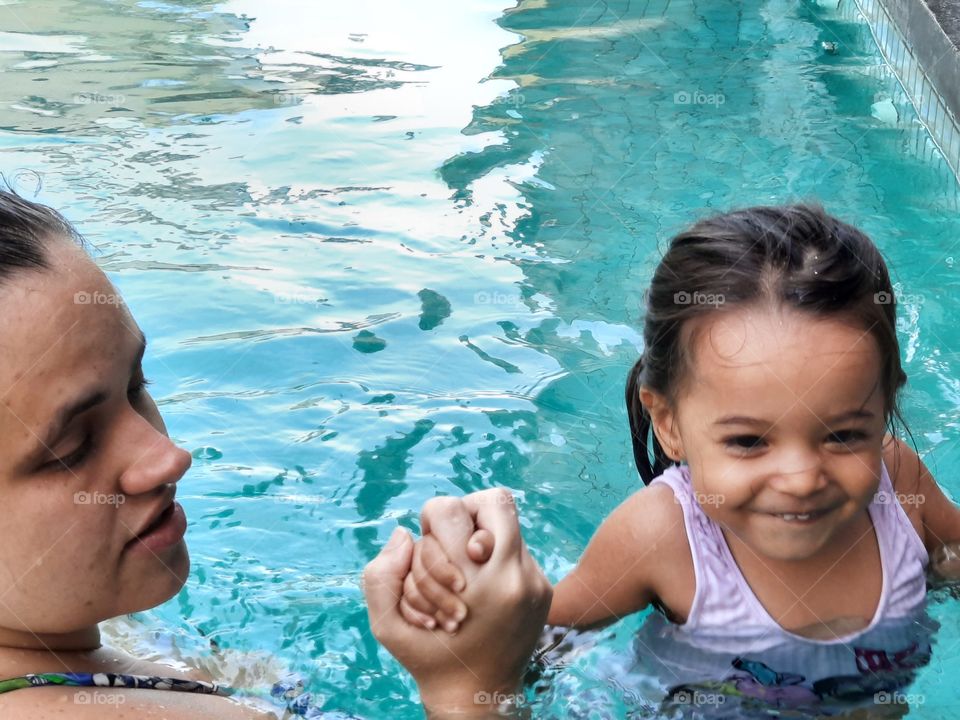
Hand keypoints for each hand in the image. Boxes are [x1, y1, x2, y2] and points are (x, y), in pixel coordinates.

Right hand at [363, 488, 551, 715]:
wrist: (478, 697)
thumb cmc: (429, 658)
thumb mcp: (388, 625)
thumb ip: (381, 575)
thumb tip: (405, 533)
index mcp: (484, 581)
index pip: (465, 507)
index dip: (443, 519)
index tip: (441, 551)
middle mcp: (519, 576)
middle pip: (496, 503)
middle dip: (465, 520)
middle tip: (454, 552)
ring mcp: (537, 581)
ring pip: (507, 526)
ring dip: (480, 541)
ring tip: (466, 577)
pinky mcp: (544, 589)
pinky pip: (517, 550)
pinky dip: (495, 560)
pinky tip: (482, 592)